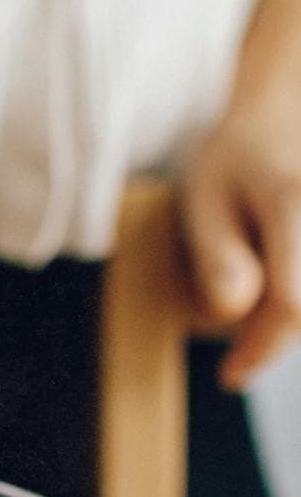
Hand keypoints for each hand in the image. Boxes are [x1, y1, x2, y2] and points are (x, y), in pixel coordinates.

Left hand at [183, 117, 300, 389]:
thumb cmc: (234, 163)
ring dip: (288, 321)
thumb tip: (234, 311)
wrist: (285, 119)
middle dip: (272, 336)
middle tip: (232, 338)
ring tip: (254, 295)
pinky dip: (296, 304)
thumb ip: (217, 257)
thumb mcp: (204, 202)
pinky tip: (276, 293)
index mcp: (292, 203)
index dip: (261, 349)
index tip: (231, 377)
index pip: (291, 301)